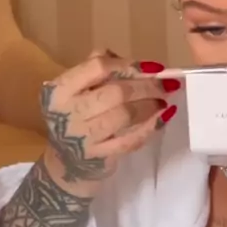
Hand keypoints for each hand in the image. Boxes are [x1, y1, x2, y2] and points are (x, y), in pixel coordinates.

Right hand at [41, 51, 178, 196]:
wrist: (61, 162)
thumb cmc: (72, 117)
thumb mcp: (74, 89)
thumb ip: (97, 68)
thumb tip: (135, 64)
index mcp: (60, 89)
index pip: (98, 68)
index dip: (129, 65)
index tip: (152, 67)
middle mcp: (69, 112)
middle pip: (116, 92)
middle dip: (147, 86)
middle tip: (166, 84)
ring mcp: (83, 137)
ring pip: (125, 115)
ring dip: (150, 105)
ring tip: (163, 100)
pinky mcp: (98, 157)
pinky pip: (130, 141)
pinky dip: (149, 128)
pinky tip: (162, 119)